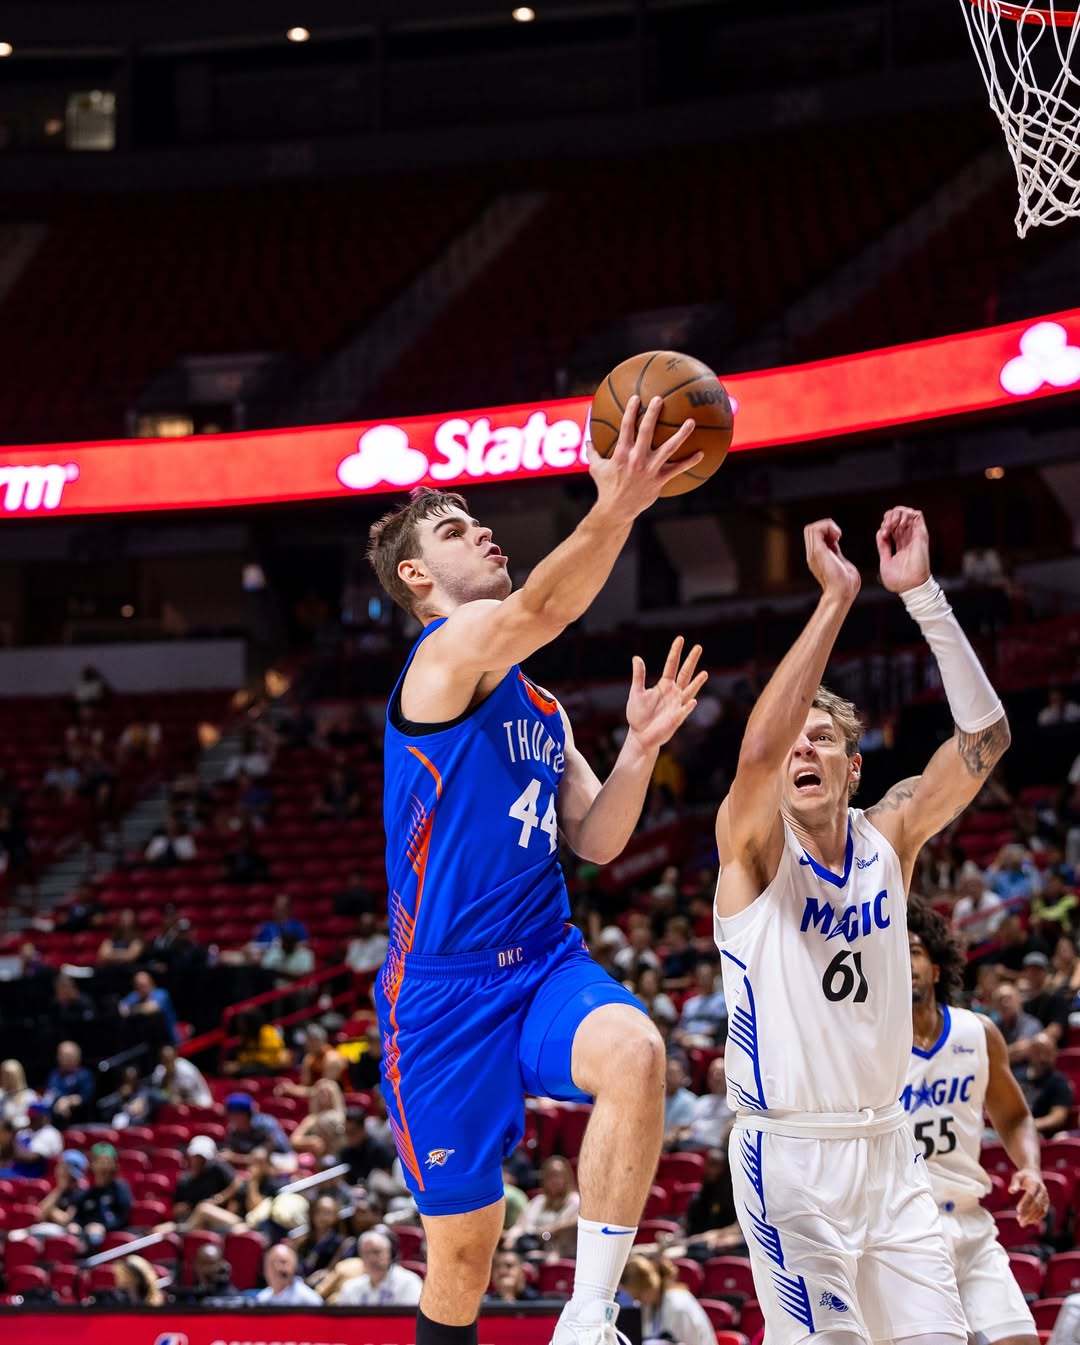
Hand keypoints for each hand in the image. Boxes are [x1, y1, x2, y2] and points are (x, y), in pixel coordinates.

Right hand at [588, 394, 701, 522]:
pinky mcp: (659, 480)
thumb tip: (587, 441)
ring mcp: (650, 469)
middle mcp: (637, 458)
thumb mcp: (596, 468)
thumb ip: (593, 452)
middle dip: (653, 413)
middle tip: (660, 399)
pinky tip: (701, 453)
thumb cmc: (606, 487)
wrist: (616, 509)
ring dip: (681, 434)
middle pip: (647, 431)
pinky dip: (690, 461)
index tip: (637, 397)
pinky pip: (677, 469)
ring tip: (691, 422)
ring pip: (669, 448)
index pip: (626, 427)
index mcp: (621, 453)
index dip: (631, 411)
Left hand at [626, 636, 707, 752]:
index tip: (681, 639)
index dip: (675, 652)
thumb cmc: (638, 714)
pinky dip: (687, 706)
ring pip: (689, 691)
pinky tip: (692, 701)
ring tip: (704, 673)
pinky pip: (683, 711)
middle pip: (685, 673)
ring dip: (696, 683)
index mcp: (664, 685)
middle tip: (699, 647)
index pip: (671, 665)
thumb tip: (637, 658)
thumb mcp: (636, 692)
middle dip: (691, 661)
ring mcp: (677, 705)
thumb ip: (639, 676)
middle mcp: (674, 693)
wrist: (640, 735)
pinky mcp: (676, 718)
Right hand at [805, 519, 860, 602]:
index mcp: (817, 557)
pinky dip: (828, 527)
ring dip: (827, 526)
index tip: (838, 539)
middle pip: (810, 530)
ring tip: (837, 536)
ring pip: (811, 528)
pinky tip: (838, 536)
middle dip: (826, 527)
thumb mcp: (840, 562)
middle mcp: (812, 555)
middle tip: (838, 537)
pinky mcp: (818, 552)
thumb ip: (836, 552)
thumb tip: (835, 542)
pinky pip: (817, 530)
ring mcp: (813, 553)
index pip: (814, 536)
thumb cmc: (847, 584)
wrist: (843, 593)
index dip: (826, 532)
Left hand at [876, 506, 930, 593]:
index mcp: (900, 544)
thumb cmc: (898, 580)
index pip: (893, 525)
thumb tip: (880, 533)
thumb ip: (883, 546)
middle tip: (886, 529)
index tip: (883, 535)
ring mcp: (915, 535)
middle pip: (899, 516)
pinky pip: (917, 515)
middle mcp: (908, 538)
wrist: (910, 586)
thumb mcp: (885, 561)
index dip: (885, 524)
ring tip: (892, 525)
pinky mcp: (921, 534)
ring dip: (896, 514)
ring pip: (907, 512)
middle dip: (889, 517)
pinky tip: (900, 524)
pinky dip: (906, 515)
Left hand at [1010, 1167, 1048, 1226]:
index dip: (1025, 1203)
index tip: (1018, 1211)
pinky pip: (1043, 1212)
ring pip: (1041, 1210)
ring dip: (1032, 1218)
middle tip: (1019, 1221)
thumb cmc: (1023, 1176)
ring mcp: (1046, 1197)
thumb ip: (1014, 1184)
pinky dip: (1037, 1218)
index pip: (1030, 1195)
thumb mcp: (1017, 1177)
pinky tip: (1029, 1222)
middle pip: (1036, 1204)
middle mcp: (1042, 1191)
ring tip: (1022, 1223)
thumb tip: (1010, 1191)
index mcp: (1035, 1184)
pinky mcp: (1047, 1202)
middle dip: (1028, 1214)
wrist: (1034, 1174)